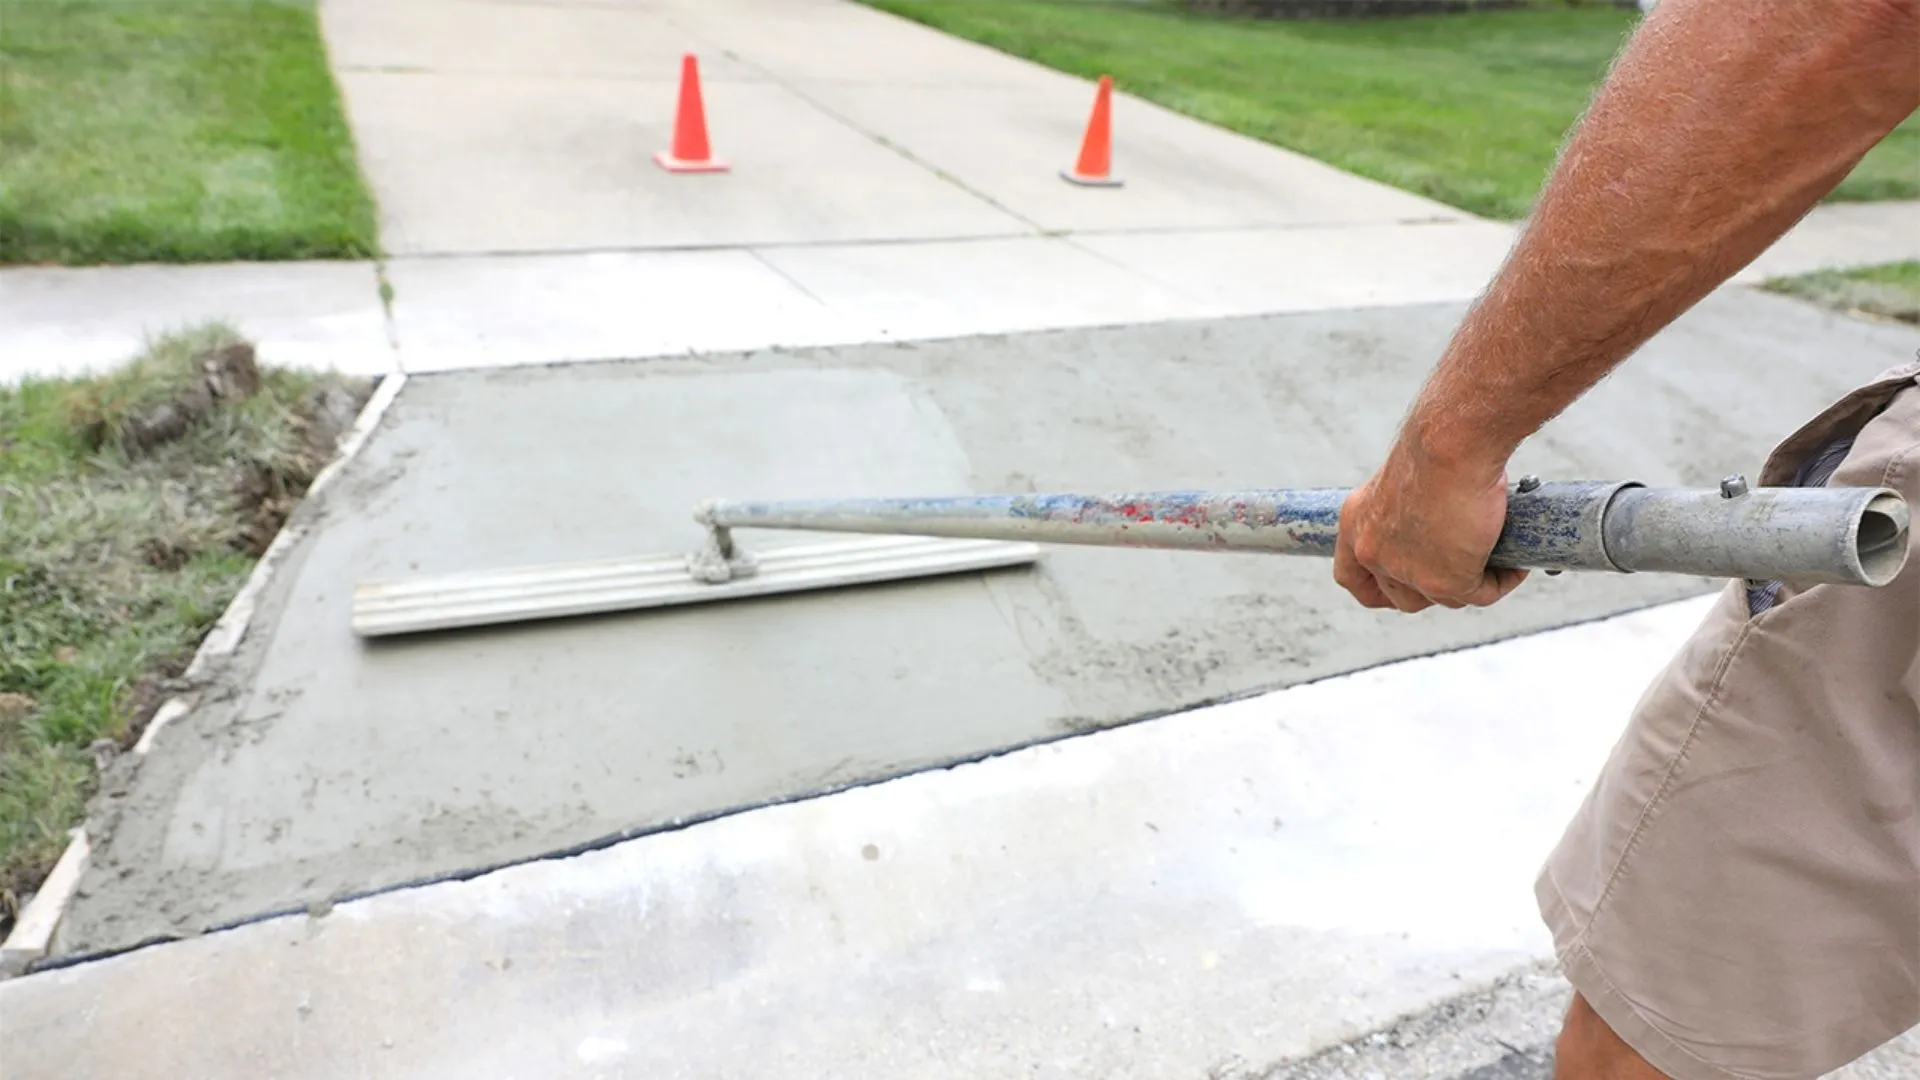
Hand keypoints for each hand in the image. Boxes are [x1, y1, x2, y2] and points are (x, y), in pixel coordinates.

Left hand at [1333, 436, 1529, 612]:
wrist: (1453, 441)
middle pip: (1401, 596)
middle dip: (1434, 588)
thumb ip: (1411, 511)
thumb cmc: (1439, 444)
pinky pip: (1479, 594)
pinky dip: (1500, 582)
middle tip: (1465, 567)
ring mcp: (1406, 571)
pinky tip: (1515, 565)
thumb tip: (1441, 533)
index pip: (1351, 578)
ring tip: (1496, 561)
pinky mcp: (1444, 581)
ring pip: (1444, 599)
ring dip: (1471, 584)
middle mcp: (1372, 551)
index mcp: (1356, 523)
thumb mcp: (1408, 478)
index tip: (1401, 586)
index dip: (1378, 589)